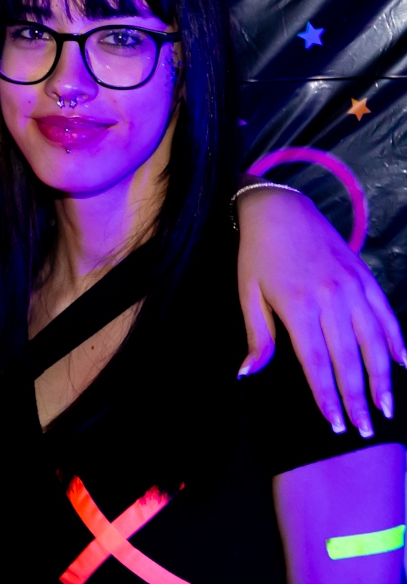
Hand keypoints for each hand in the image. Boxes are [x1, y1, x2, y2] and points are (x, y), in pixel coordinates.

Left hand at [236, 186, 404, 435]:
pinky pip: (387, 315)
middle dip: (358, 398)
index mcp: (298, 307)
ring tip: (386, 408)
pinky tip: (403, 365)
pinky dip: (397, 341)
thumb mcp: (248, 294)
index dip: (327, 396)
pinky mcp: (366, 279)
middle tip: (364, 429)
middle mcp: (331, 300)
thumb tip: (247, 374)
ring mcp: (353, 289)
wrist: (281, 210)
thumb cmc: (257, 256)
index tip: (335, 424)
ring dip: (383, 378)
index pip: (316, 363)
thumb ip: (257, 337)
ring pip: (375, 342)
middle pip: (349, 359)